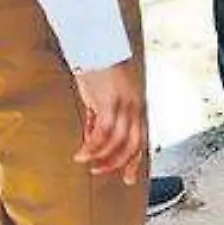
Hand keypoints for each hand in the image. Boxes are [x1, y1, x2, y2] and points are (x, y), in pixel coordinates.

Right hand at [72, 62, 147, 183]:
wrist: (97, 47)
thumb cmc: (100, 70)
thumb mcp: (103, 98)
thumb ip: (100, 118)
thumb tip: (92, 138)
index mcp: (137, 107)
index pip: (141, 140)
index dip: (135, 160)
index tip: (128, 177)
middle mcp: (136, 108)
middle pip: (134, 145)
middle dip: (118, 163)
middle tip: (102, 171)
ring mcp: (125, 105)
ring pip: (118, 141)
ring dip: (103, 157)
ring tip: (88, 163)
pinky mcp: (110, 102)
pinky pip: (103, 132)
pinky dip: (93, 146)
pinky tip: (82, 153)